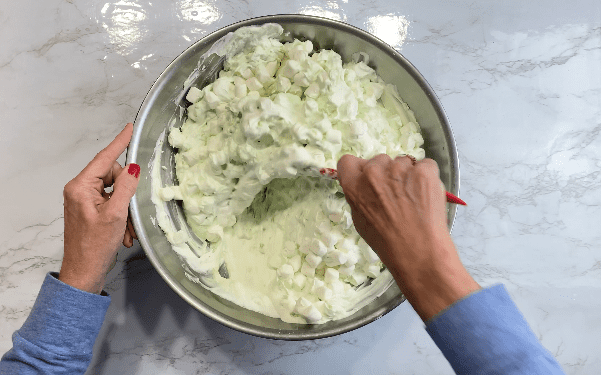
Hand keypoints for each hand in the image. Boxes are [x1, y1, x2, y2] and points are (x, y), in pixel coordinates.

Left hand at [59, 123, 139, 293]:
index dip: (119, 143)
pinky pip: (112, 203)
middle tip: (132, 211)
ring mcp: (84, 201)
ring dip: (126, 209)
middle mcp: (80, 190)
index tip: (129, 128)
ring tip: (127, 229)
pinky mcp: (90, 211)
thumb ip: (126, 188)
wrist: (84, 271)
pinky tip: (124, 233)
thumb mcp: (116, 215)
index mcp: (81, 187)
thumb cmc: (94, 246)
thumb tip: (133, 168)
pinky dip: (122, 216)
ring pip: (115, 192)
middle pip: (113, 176)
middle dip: (127, 192)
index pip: (104, 158)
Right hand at [337, 154, 479, 320]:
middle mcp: (374, 172)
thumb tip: (365, 186)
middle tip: (395, 194)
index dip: (358, 169)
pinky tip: (426, 195)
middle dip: (386, 173)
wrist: (419, 251)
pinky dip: (427, 177)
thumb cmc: (386, 242)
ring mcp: (400, 169)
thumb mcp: (360, 220)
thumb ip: (359, 196)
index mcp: (354, 185)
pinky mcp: (424, 171)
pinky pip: (425, 165)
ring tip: (413, 198)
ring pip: (403, 162)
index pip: (348, 162)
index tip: (367, 178)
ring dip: (407, 175)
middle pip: (379, 160)